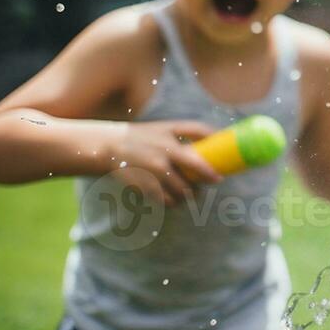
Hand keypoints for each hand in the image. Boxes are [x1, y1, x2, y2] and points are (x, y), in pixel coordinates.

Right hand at [104, 119, 220, 204]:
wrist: (109, 146)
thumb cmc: (146, 135)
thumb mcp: (169, 127)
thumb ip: (194, 130)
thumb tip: (220, 135)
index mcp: (169, 147)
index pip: (195, 162)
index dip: (209, 173)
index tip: (218, 179)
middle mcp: (159, 164)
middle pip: (187, 187)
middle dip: (197, 191)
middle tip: (201, 188)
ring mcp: (149, 178)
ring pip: (176, 197)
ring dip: (186, 198)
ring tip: (189, 193)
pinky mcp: (141, 189)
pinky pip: (163, 202)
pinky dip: (172, 202)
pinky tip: (174, 198)